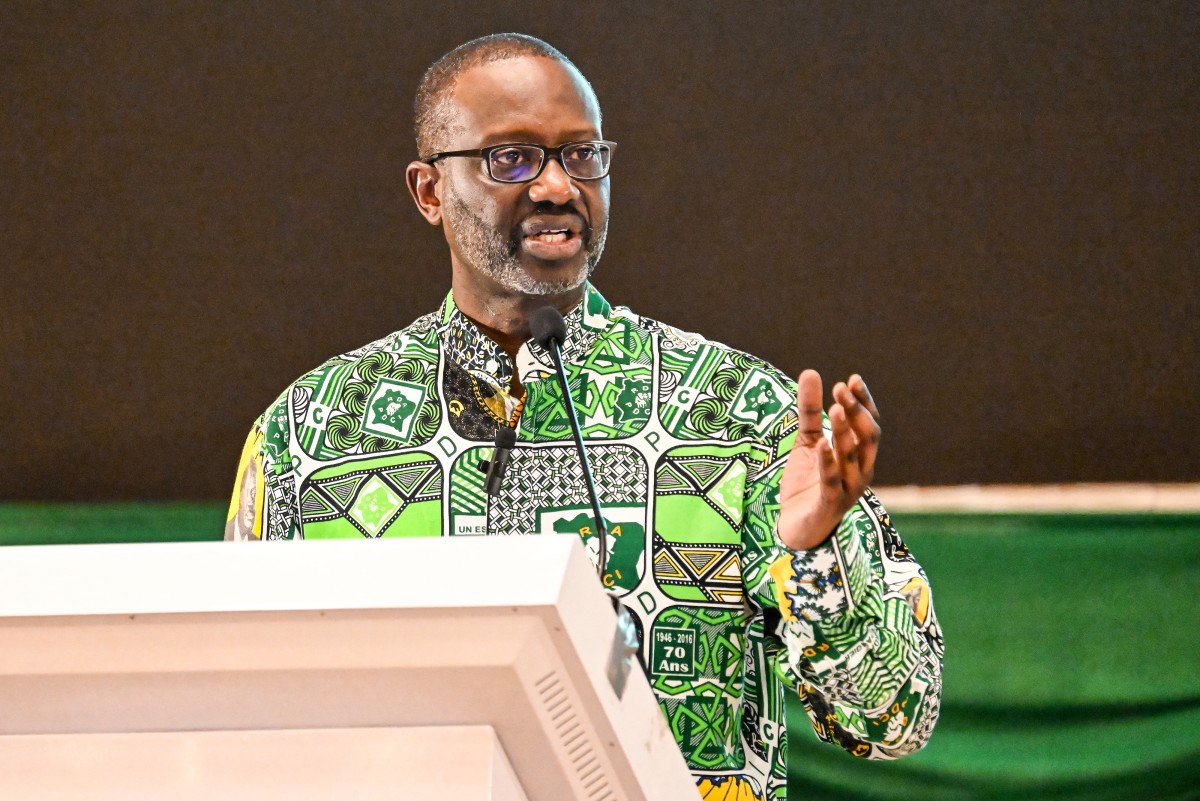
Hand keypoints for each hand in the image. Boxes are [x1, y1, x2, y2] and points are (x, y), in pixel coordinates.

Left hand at [776, 370, 880, 549]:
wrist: (795, 527)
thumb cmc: (808, 482)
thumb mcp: (806, 441)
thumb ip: (809, 411)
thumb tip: (810, 372)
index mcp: (860, 455)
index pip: (869, 424)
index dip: (864, 403)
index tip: (852, 379)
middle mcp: (861, 471)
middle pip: (868, 438)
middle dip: (857, 412)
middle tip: (840, 389)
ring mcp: (848, 489)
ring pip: (853, 458)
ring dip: (845, 432)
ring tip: (835, 409)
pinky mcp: (830, 505)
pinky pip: (832, 482)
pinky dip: (828, 462)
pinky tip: (821, 444)